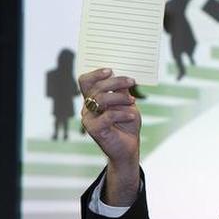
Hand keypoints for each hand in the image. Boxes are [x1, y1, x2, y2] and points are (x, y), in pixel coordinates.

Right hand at [79, 68, 140, 203]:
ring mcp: (88, 119)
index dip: (95, 74)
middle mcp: (87, 108)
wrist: (129, 147)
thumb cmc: (127, 124)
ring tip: (133, 102)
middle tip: (131, 82)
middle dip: (115, 82)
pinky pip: (108, 116)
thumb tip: (121, 76)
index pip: (85, 81)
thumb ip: (122, 91)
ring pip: (101, 99)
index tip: (110, 70)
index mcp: (93, 99)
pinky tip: (132, 116)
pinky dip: (123, 114)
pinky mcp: (94, 130)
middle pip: (96, 88)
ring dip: (120, 98)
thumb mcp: (127, 104)